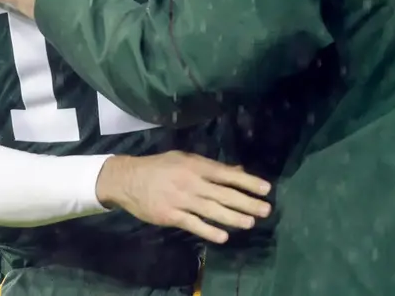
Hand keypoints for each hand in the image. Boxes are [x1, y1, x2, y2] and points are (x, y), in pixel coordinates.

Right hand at [95, 151, 271, 243]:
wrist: (128, 179)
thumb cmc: (160, 166)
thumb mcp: (185, 158)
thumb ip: (211, 166)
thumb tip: (237, 171)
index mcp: (196, 165)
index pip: (227, 174)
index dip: (248, 181)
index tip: (266, 189)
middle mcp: (192, 182)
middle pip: (224, 194)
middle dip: (247, 202)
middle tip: (266, 210)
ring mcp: (182, 200)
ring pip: (212, 211)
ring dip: (233, 218)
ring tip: (251, 223)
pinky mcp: (171, 216)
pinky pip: (194, 224)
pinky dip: (209, 231)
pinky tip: (223, 237)